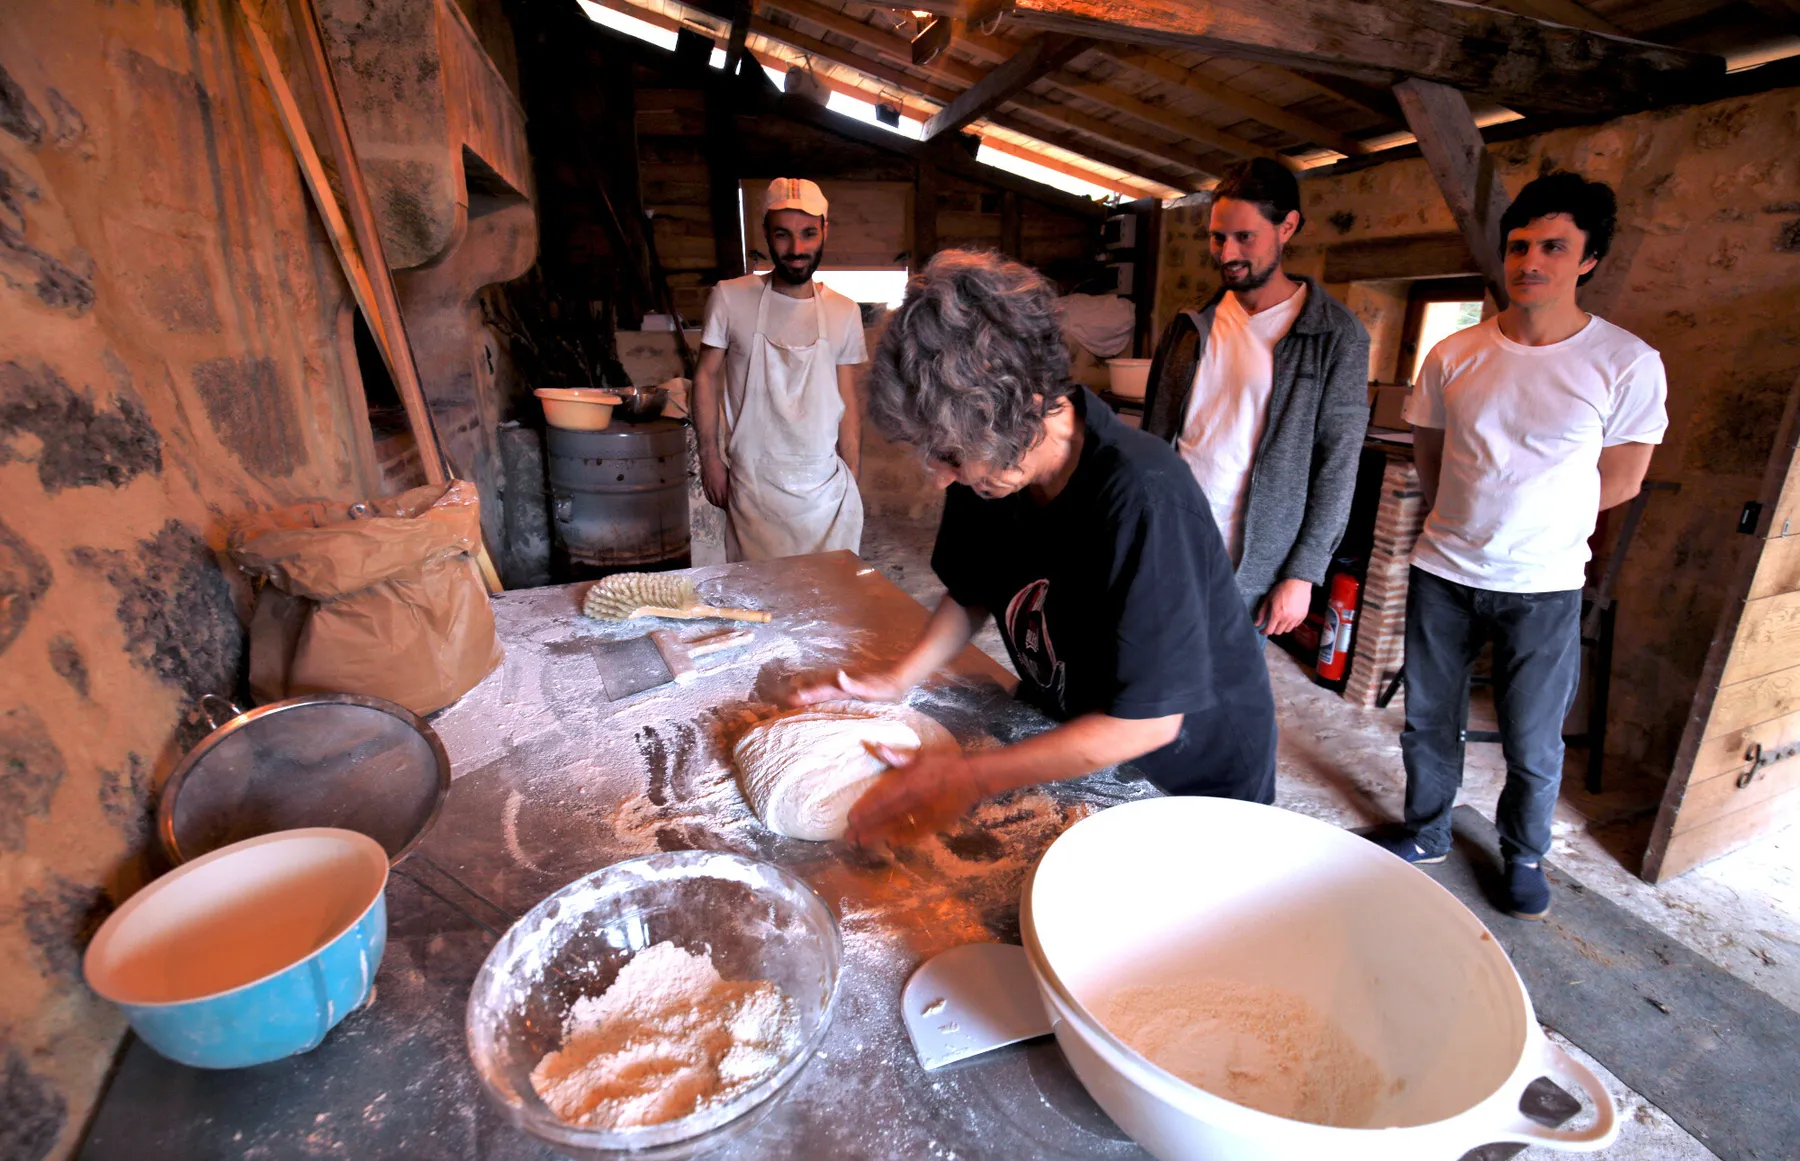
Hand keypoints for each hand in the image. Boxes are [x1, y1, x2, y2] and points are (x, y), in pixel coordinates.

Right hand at [701, 453, 729, 508]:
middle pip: (719, 502)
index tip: (731, 506)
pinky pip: (708, 497)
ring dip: (717, 504)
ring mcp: (709, 489)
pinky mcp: (705, 487)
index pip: (726, 500)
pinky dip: (711, 501)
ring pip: (713, 501)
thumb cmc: (721, 467)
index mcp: (723, 487)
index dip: (728, 504)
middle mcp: (716, 490)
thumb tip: (733, 491)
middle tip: (727, 507)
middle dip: (723, 506)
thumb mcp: (728, 476)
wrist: (709, 461)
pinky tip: (714, 501)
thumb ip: (730, 484)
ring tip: (721, 506)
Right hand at [786, 668, 909, 706]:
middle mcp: (843, 685)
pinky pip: (835, 692)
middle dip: (806, 694)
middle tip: (789, 700)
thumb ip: (853, 684)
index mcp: (844, 687)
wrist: (897, 681)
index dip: (809, 695)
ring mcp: (848, 686)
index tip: (793, 698)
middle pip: (821, 690)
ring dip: (812, 693)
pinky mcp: (853, 689)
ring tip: (798, 697)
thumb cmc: (885, 688)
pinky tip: (820, 697)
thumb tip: (838, 675)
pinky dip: (824, 694)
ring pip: (826, 689)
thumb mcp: (871, 689)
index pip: (822, 692)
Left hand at [846, 745, 986, 846]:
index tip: (851, 818)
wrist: (974, 777)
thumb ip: (897, 755)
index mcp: (909, 781)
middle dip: (867, 826)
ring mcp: (925, 813)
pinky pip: (918, 832)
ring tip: (863, 842)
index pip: (881, 797)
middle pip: (886, 815)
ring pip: (898, 826)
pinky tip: (893, 843)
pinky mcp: (937, 822)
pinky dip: (905, 838)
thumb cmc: (946, 762)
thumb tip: (875, 746)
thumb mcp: (921, 754)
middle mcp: (914, 799)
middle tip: (850, 837)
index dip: (865, 808)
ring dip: (880, 834)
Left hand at [1256, 578, 1312, 636]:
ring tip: (1280, 621)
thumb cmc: (1282, 589)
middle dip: (1272, 629)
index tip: (1262, 631)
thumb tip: (1257, 624)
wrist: (1298, 583)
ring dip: (1282, 628)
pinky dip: (1290, 624)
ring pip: (1287, 630)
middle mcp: (1287, 618)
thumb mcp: (1268, 599)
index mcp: (1277, 614)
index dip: (1264, 632)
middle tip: (1270, 624)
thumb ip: (1262, 613)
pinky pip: (1295, 625)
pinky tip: (1288, 617)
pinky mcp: (1303, 616)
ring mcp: (1296, 618)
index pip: (1269, 630)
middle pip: (1278, 632)